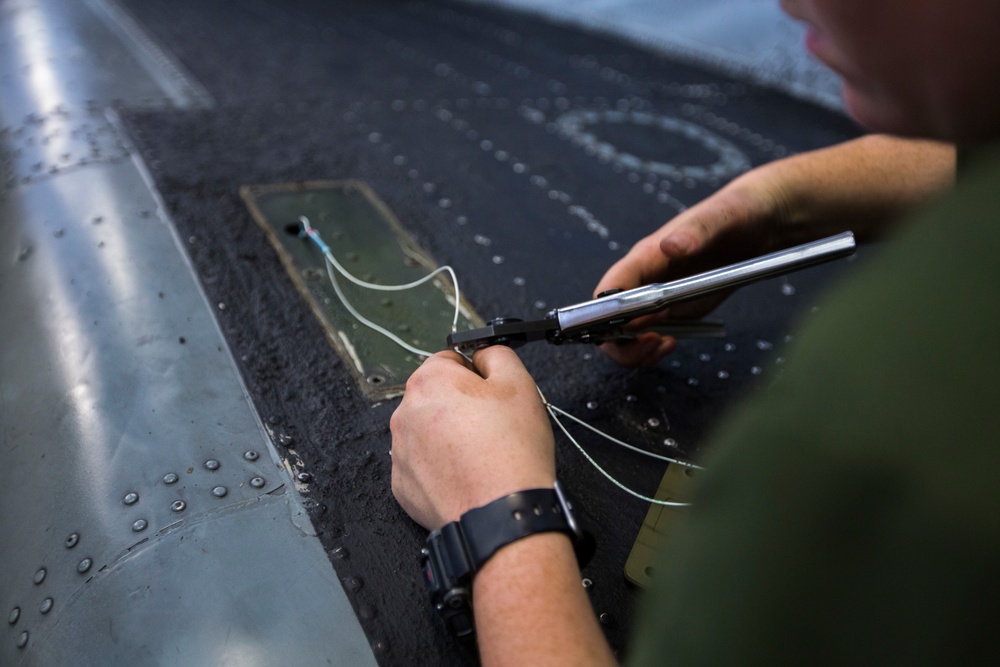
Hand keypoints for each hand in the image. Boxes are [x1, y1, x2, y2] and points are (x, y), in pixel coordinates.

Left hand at [390, 346, 555, 529]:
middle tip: (492, 426)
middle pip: (435, 397)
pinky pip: (422, 466)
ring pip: (428, 432)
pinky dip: (441, 468)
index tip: (491, 394)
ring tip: (481, 455)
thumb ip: (497, 354)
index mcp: (429, 381)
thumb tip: (484, 353)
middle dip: (461, 406)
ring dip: (449, 437)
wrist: (501, 513)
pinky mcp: (402, 485)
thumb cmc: (511, 451)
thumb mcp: (519, 384)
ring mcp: (400, 451)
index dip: (475, 375)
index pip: (449, 360)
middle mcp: (405, 413)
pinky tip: (466, 476)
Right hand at [595, 174, 784, 366]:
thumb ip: (695, 231)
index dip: (610, 314)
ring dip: (634, 349)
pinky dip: (652, 349)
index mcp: (646, 257)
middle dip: (620, 341)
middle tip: (652, 343)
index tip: (635, 327)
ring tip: (665, 345)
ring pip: (625, 333)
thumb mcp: (721, 217)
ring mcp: (658, 299)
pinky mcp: (675, 311)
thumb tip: (669, 246)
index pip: (610, 289)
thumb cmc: (736, 211)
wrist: (759, 222)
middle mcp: (645, 280)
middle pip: (609, 320)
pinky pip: (649, 336)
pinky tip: (672, 343)